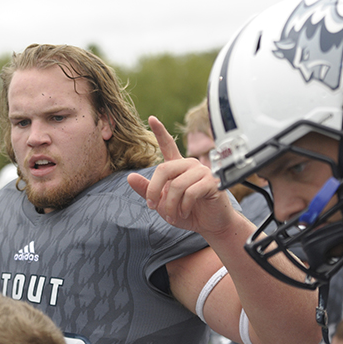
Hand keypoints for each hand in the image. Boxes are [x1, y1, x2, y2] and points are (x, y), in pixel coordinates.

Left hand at [127, 116, 234, 235]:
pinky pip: (190, 193)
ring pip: (177, 185)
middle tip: (152, 206)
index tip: (152, 118)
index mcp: (178, 167)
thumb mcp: (162, 203)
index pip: (168, 145)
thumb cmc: (188, 213)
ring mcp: (203, 172)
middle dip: (154, 190)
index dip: (160, 132)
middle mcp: (190, 165)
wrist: (210, 225)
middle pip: (164, 169)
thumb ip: (147, 190)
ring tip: (172, 216)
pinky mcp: (213, 182)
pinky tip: (186, 213)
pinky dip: (184, 207)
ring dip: (170, 205)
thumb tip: (129, 177)